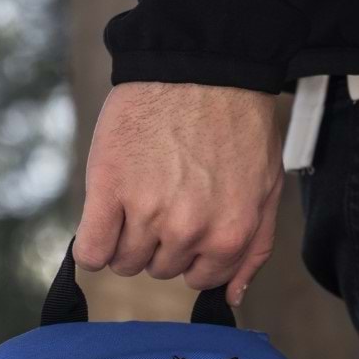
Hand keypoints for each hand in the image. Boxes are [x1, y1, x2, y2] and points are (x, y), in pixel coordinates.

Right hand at [74, 82, 283, 307]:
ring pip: (124, 262)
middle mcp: (189, 232)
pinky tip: (104, 217)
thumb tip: (232, 296)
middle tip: (163, 193)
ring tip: (137, 193)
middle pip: (157, 270)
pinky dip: (92, 245)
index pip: (196, 279)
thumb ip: (255, 247)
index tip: (185, 219)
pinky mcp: (108, 190)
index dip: (189, 251)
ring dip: (125, 238)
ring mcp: (147, 212)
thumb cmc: (237, 120)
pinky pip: (91, 251)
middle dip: (158, 241)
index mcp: (229, 236)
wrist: (201, 62)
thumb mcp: (266, 186)